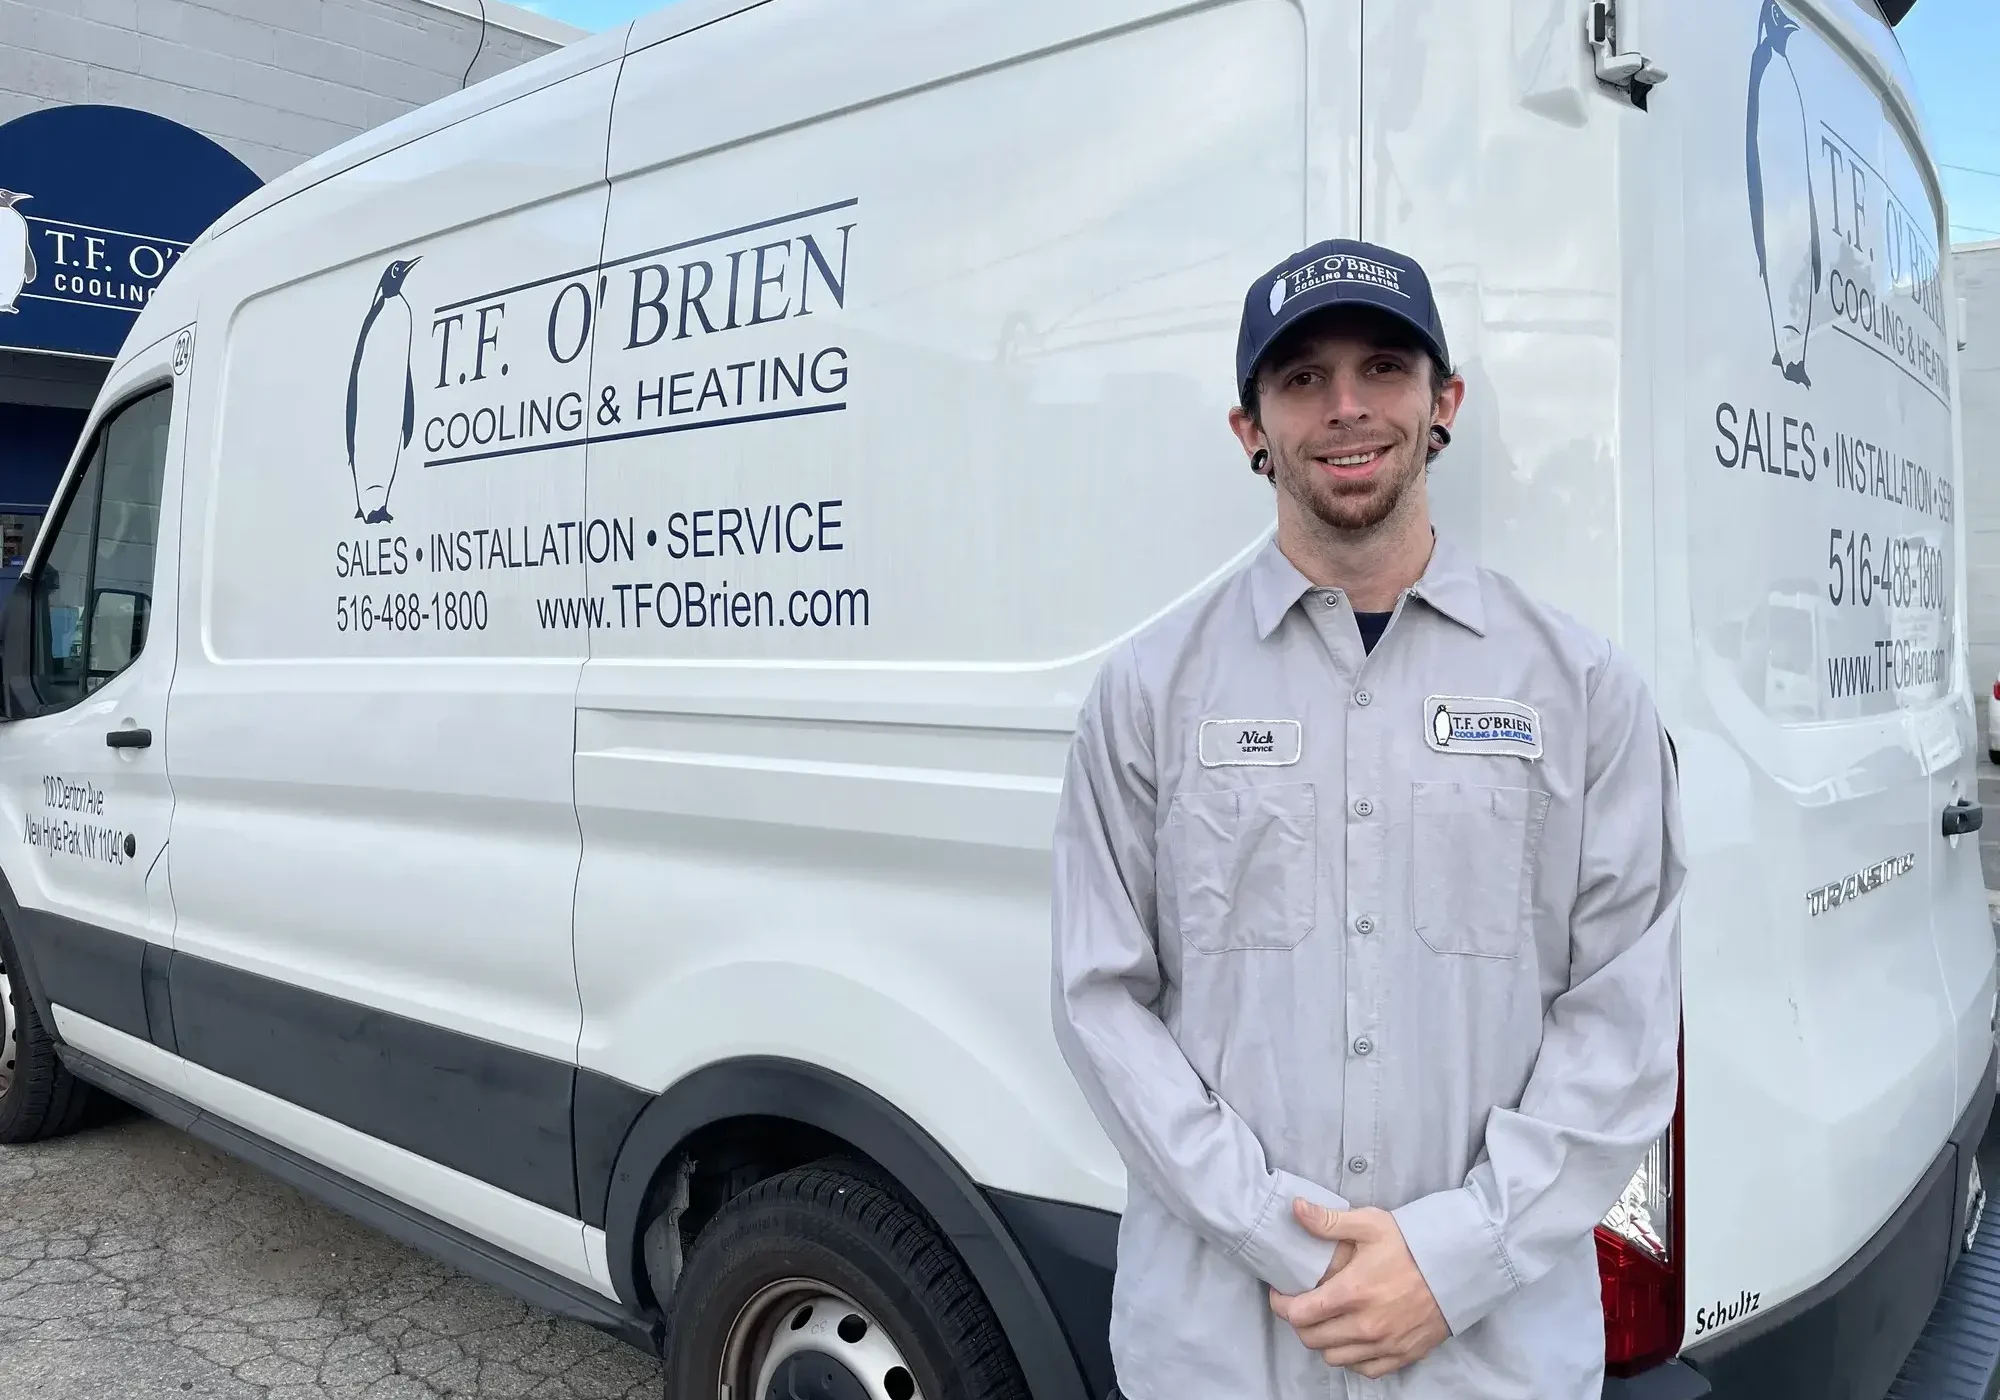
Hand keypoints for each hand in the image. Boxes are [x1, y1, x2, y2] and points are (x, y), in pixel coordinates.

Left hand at [1269, 1200, 1448, 1378]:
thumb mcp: (1369, 1224)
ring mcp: (1384, 1344)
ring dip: (1323, 1341)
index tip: (1281, 1293)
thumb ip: (1328, 1221)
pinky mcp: (1402, 1355)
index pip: (1298, 1314)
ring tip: (1327, 1321)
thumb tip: (1295, 1208)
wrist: (1457, 1267)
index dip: (1281, 1304)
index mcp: (1352, 1293)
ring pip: (1334, 1358)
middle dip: (1299, 1322)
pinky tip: (1352, 1338)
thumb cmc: (1411, 1244)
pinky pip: (1364, 1369)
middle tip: (1303, 1305)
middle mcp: (1365, 1325)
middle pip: (1311, 1339)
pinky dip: (1352, 1358)